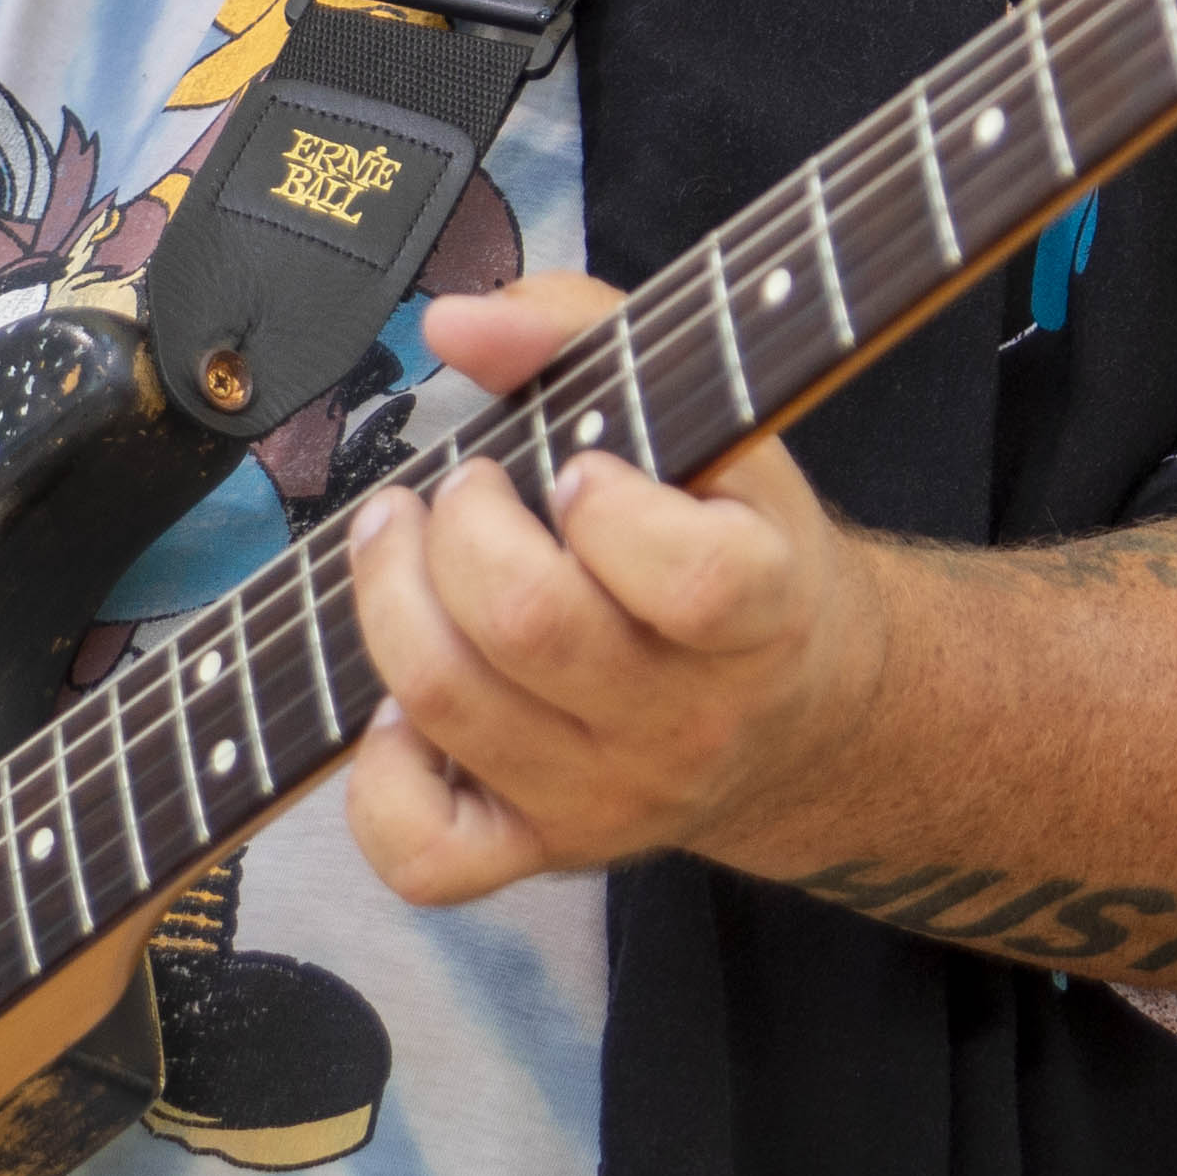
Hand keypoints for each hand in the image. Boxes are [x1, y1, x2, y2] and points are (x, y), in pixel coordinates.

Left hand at [339, 276, 893, 904]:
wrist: (799, 710)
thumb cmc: (727, 531)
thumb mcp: (701, 415)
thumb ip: (581, 331)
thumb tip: (455, 322)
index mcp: (760, 611)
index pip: (691, 579)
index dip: (609, 509)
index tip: (578, 469)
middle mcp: (689, 721)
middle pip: (528, 626)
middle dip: (457, 526)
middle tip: (459, 489)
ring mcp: (611, 799)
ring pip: (451, 706)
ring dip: (390, 596)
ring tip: (403, 544)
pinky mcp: (541, 851)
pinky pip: (424, 853)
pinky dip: (377, 773)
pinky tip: (398, 704)